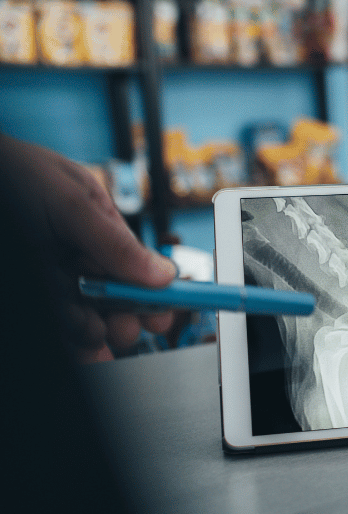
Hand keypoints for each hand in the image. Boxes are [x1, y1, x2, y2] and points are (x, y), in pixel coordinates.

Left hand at [0, 135, 176, 361]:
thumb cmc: (9, 172)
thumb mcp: (70, 203)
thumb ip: (115, 242)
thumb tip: (161, 273)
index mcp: (95, 219)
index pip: (135, 260)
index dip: (154, 287)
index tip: (167, 312)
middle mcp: (74, 248)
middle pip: (113, 291)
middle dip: (125, 314)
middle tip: (127, 329)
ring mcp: (51, 271)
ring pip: (84, 310)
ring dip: (94, 328)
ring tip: (92, 336)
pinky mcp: (35, 290)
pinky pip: (59, 318)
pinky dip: (71, 333)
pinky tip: (78, 341)